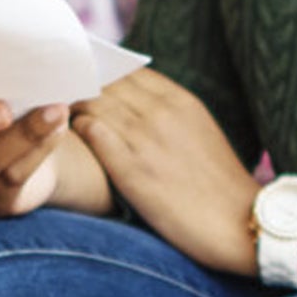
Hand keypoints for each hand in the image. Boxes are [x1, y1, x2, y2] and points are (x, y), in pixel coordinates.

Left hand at [72, 69, 259, 273]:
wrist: (240, 225)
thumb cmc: (218, 186)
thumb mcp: (199, 133)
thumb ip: (168, 113)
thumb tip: (134, 102)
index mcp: (181, 101)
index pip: (127, 71)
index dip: (101, 74)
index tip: (83, 81)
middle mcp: (162, 112)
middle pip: (106, 83)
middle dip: (81, 85)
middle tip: (57, 92)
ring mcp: (145, 138)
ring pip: (94, 102)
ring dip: (73, 105)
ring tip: (56, 112)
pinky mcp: (132, 168)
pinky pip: (93, 131)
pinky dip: (77, 128)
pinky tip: (70, 135)